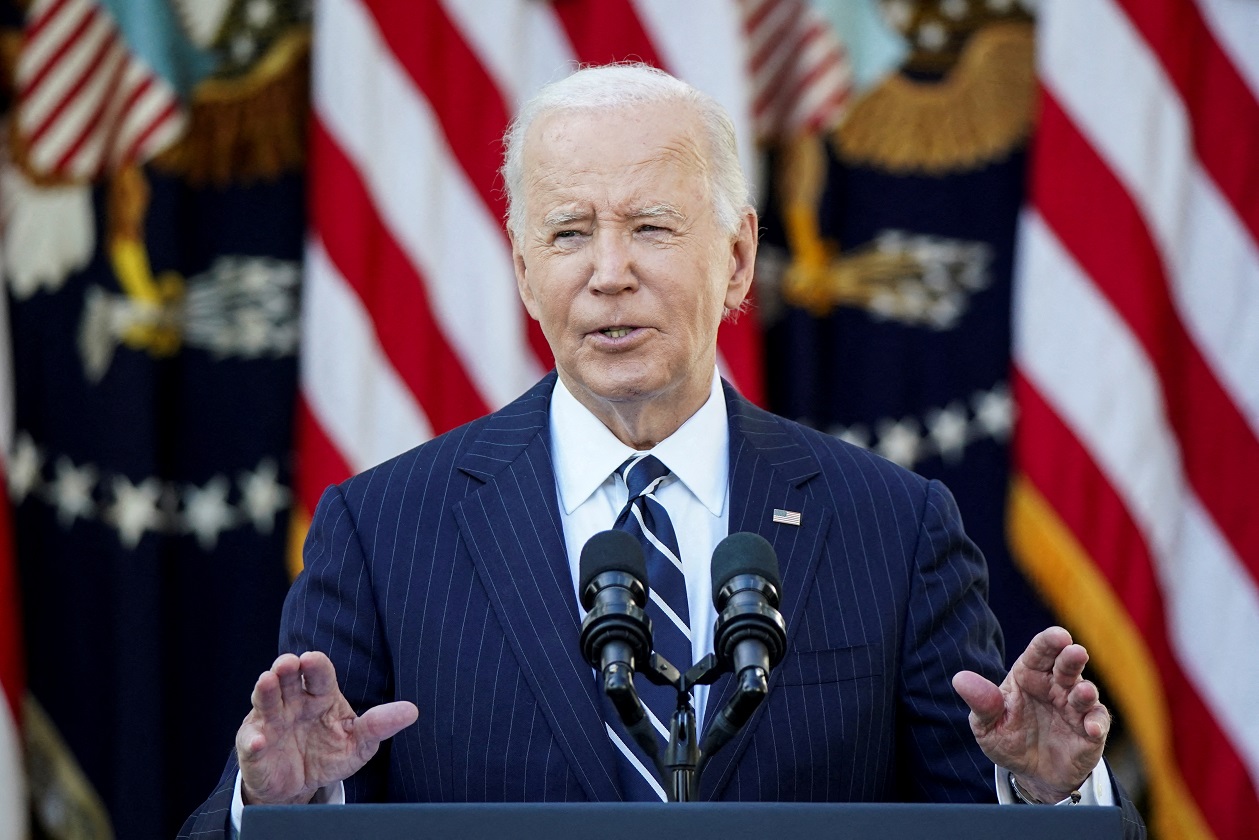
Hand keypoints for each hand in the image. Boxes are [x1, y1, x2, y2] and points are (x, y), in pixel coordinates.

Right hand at [235, 651, 418, 804]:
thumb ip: (380, 725)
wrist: (300, 785)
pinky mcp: (254, 745)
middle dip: (286, 668)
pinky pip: (252, 741)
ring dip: (265, 690)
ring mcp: (270, 721)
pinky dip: (255, 740)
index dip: (315, 665)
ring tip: (267, 682)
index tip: (312, 659)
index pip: (319, 673)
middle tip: (287, 663)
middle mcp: (293, 701)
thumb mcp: (359, 743)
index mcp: (320, 694)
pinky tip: (260, 741)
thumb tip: (412, 711)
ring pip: (265, 699)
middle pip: (288, 678)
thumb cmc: (330, 753)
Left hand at [952, 626, 1108, 802]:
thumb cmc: (1008, 740)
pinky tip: (1091, 729)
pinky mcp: (1091, 731)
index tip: (1058, 636)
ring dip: (1086, 691)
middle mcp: (1055, 686)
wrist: (1031, 775)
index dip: (1049, 641)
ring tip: (1082, 693)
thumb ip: (981, 703)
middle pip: (1066, 665)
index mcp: (1029, 675)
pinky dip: (1096, 724)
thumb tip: (959, 679)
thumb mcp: (988, 726)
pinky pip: (1098, 722)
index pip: (1039, 652)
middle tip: (1075, 651)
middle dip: (1072, 657)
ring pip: (1085, 692)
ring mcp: (1075, 707)